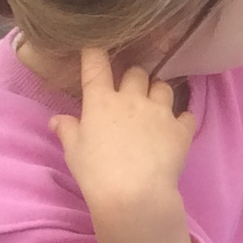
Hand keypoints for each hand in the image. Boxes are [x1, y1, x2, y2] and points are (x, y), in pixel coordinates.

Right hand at [51, 48, 199, 242]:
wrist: (133, 195)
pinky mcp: (181, 129)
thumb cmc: (96, 174)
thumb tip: (56, 120)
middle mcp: (132, 99)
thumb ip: (67, 131)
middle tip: (129, 93)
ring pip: (163, 87)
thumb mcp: (74, 153)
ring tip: (153, 108)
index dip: (95, 52)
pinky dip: (181, 119)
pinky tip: (175, 128)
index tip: (95, 47)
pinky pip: (186, 114)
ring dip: (157, 93)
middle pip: (136, 72)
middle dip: (133, 78)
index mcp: (101, 101)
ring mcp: (159, 111)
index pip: (97, 65)